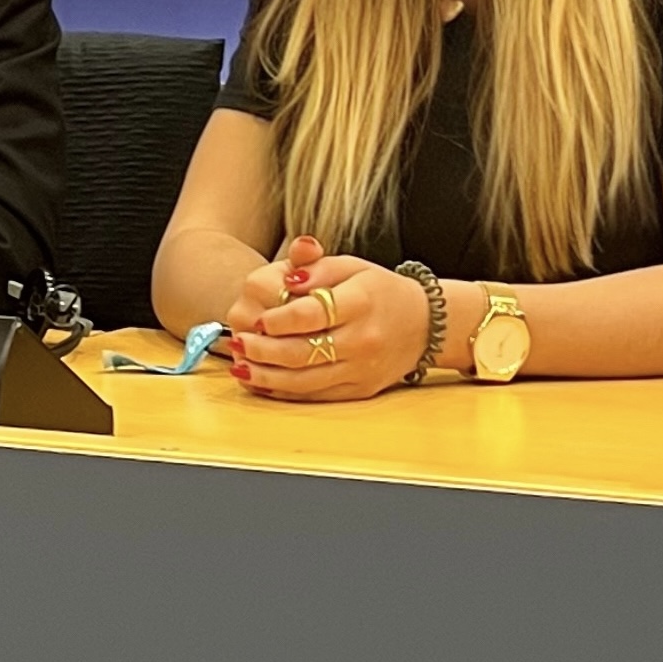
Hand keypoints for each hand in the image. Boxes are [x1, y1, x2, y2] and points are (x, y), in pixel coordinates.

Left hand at [225, 237, 430, 404]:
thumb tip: (288, 277)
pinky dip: (284, 391)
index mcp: (361, 302)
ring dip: (267, 375)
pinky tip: (262, 382)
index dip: (280, 319)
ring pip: (305, 380)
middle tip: (239, 342)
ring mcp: (361, 369)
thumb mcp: (352, 266)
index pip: (313, 314)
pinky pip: (316, 395)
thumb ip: (317, 266)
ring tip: (241, 365)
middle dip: (264, 350)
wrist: (423, 324)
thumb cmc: (379, 291)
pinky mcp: (359, 390)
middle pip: (304, 351)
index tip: (257, 319)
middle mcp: (363, 339)